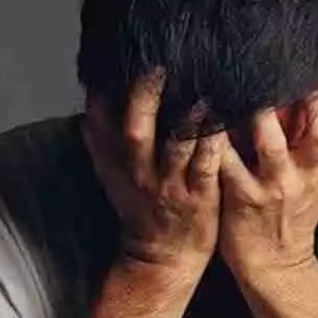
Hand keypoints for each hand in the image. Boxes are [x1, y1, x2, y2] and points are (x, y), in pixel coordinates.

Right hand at [82, 68, 229, 275]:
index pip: (101, 120)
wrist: (161, 259)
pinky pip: (207, 167)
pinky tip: (226, 121)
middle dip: (144, 99)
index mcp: (116, 162)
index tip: (113, 58)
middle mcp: (140, 171)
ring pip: (176, 147)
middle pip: (135, 131)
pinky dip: (214, 144)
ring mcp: (171, 184)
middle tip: (157, 65)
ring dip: (187, 120)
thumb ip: (100, 137)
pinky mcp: (201, 197)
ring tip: (200, 91)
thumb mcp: (111, 175)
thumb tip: (91, 93)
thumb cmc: (140, 208)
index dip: (104, 91)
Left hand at [217, 82, 317, 274]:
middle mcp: (312, 173)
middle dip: (311, 96)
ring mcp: (278, 187)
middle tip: (291, 64)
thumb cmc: (297, 208)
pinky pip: (229, 166)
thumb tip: (311, 82)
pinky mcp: (245, 198)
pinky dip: (217, 143)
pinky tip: (204, 119)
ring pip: (272, 146)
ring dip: (258, 116)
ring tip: (242, 86)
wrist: (276, 261)